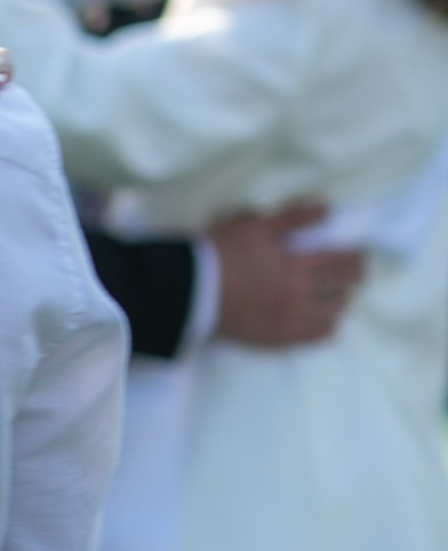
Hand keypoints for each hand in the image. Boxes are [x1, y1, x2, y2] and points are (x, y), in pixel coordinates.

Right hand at [210, 201, 363, 348]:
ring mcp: (289, 321)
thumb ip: (294, 217)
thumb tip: (328, 210)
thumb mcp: (255, 224)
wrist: (188, 292)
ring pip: (333, 314)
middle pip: (341, 288)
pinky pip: (316, 338)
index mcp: (296, 265)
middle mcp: (299, 296)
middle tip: (356, 272)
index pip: (341, 261)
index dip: (356, 256)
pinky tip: (327, 321)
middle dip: (353, 278)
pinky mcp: (277, 340)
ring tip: (339, 294)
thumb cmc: (220, 253)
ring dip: (341, 302)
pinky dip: (328, 327)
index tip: (360, 252)